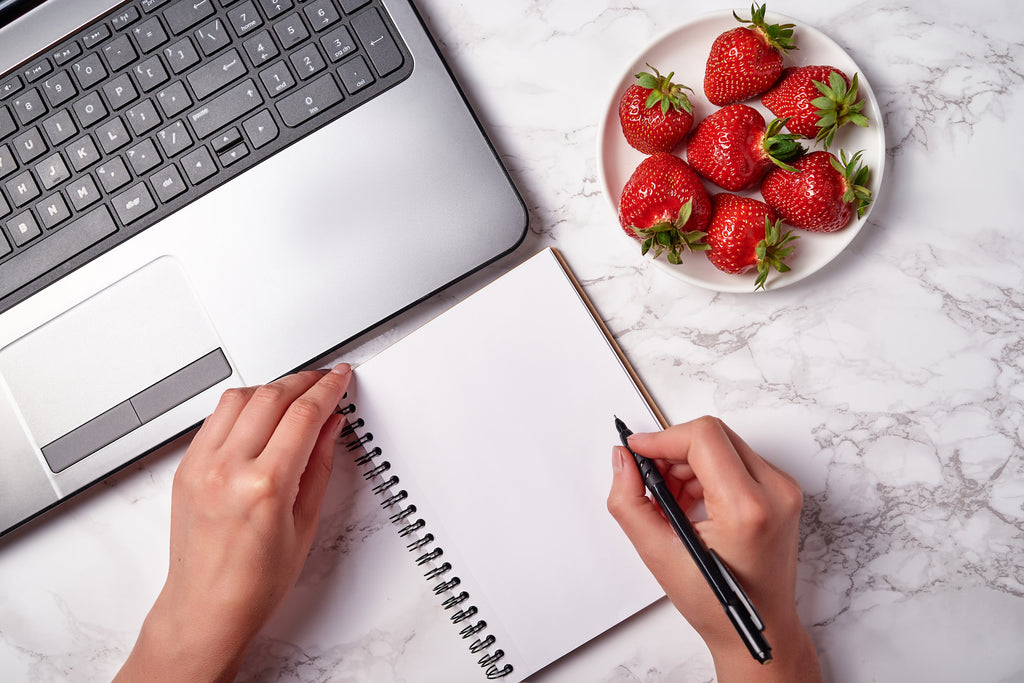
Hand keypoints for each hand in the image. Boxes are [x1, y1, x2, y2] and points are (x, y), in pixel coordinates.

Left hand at [116, 364, 352, 682]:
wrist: (206, 608)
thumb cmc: (254, 583)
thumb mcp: (305, 523)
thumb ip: (318, 465)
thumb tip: (330, 426)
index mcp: (264, 487)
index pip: (303, 415)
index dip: (327, 389)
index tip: (339, 378)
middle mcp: (227, 470)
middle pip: (271, 396)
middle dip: (303, 381)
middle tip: (323, 380)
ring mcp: (201, 466)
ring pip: (239, 398)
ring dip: (271, 388)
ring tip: (293, 395)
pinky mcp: (185, 467)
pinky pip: (215, 418)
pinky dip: (242, 407)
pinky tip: (259, 414)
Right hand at [607, 416, 820, 682]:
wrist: (760, 628)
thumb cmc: (720, 604)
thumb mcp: (659, 553)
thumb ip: (630, 501)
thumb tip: (623, 461)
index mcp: (748, 508)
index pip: (703, 438)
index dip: (663, 438)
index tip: (638, 449)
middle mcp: (775, 492)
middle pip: (713, 436)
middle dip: (673, 451)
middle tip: (649, 479)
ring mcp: (783, 490)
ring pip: (723, 444)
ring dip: (688, 462)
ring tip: (669, 498)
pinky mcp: (781, 491)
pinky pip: (736, 459)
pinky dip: (705, 471)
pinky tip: (689, 500)